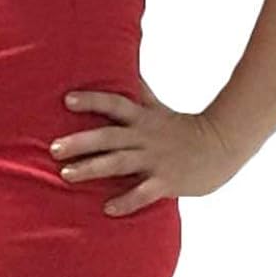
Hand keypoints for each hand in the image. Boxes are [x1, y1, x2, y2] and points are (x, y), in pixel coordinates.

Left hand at [50, 74, 241, 215]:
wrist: (222, 147)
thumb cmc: (184, 128)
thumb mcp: (158, 107)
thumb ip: (138, 92)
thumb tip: (124, 67)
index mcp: (142, 118)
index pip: (114, 104)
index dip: (92, 100)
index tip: (67, 100)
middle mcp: (145, 137)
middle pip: (109, 136)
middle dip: (80, 142)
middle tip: (53, 148)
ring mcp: (155, 160)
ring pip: (119, 163)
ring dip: (92, 169)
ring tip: (66, 175)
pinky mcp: (167, 182)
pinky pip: (143, 193)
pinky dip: (125, 201)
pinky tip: (107, 209)